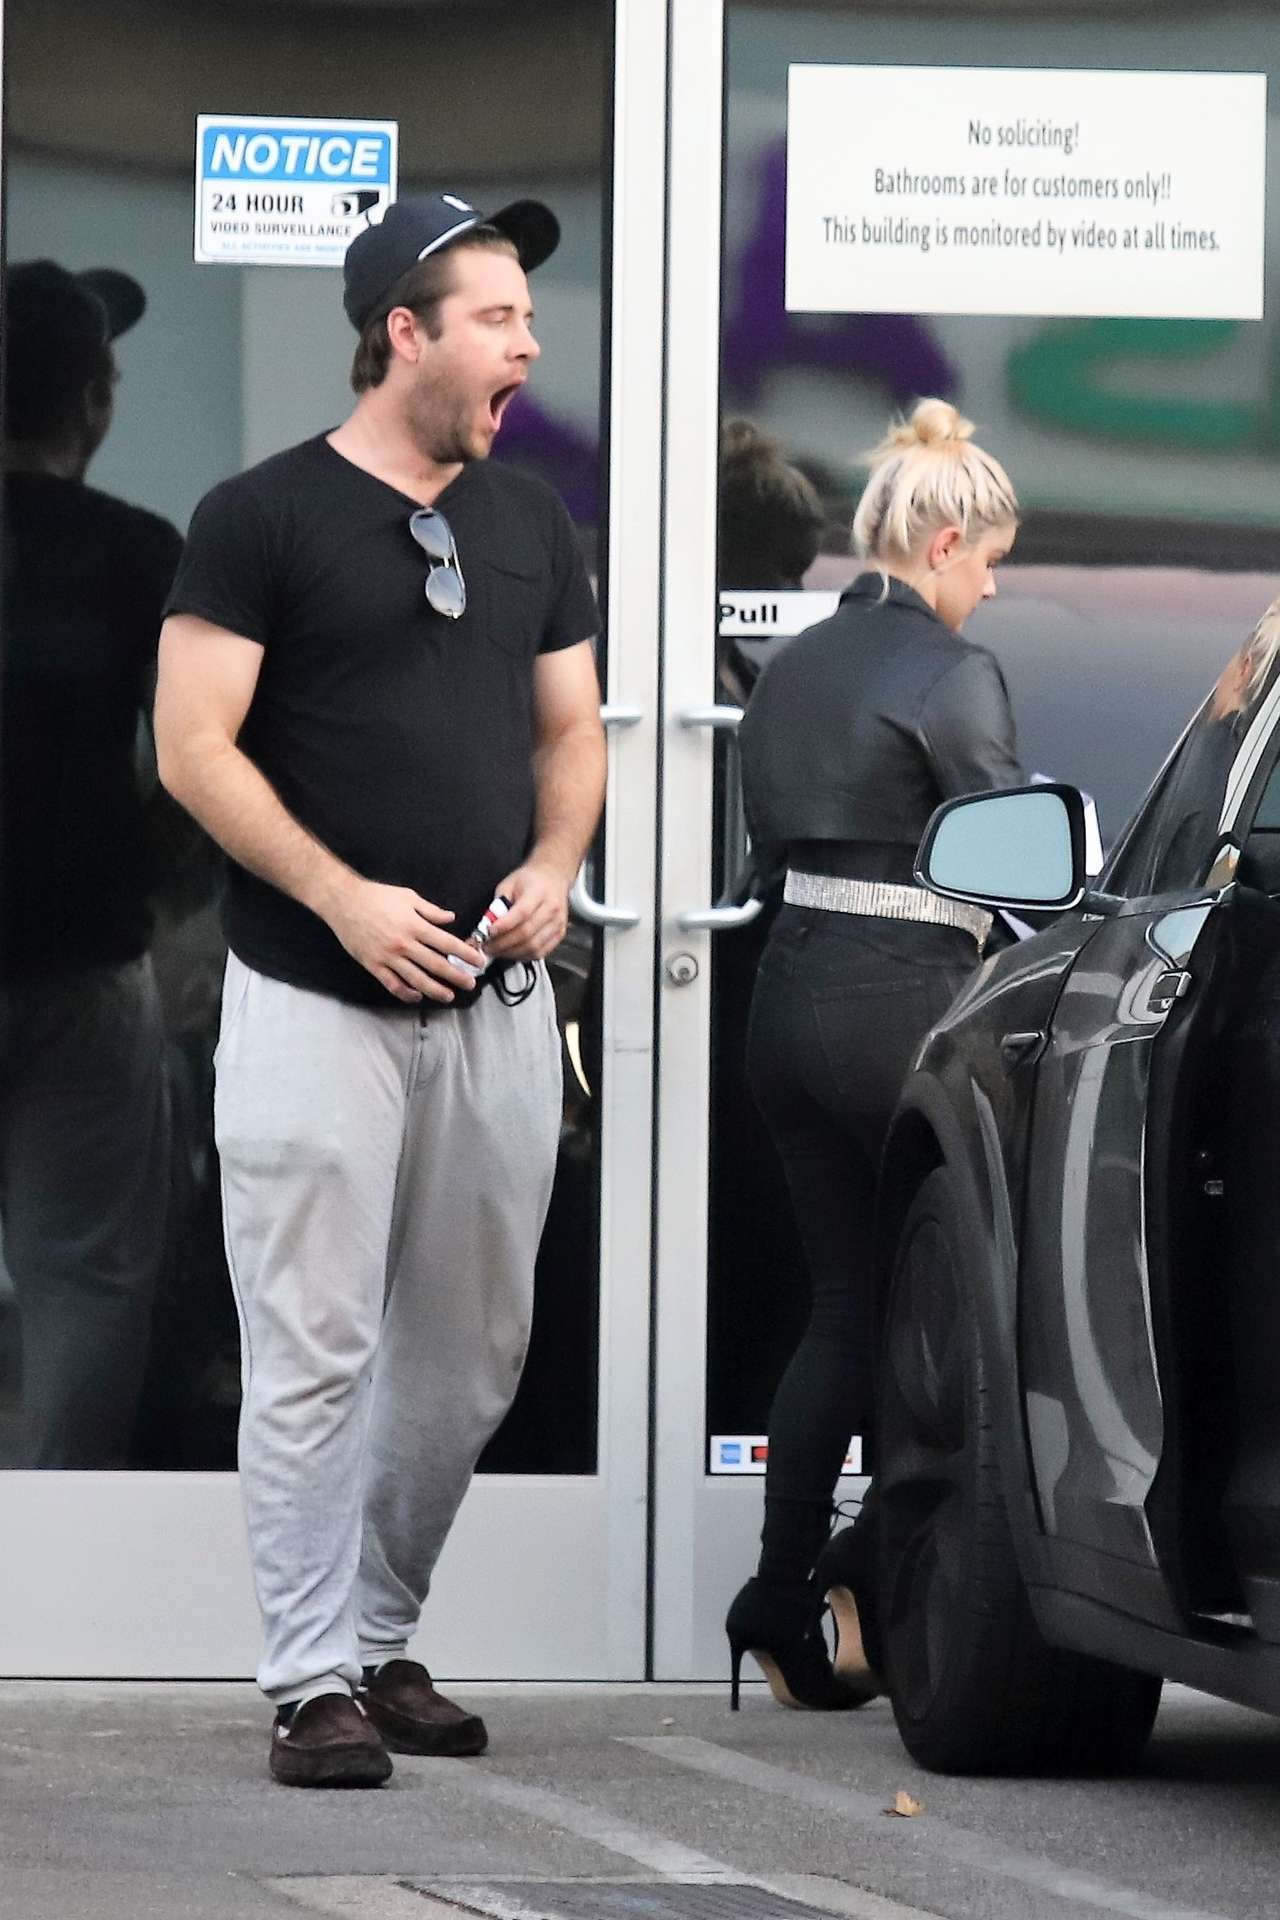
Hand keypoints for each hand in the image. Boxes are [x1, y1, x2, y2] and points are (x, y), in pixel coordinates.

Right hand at [325, 878, 484, 1003]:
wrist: (343, 902)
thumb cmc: (376, 896)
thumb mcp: (407, 896)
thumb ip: (430, 910)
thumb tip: (451, 918)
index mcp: (415, 926)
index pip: (447, 943)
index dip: (465, 954)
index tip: (478, 962)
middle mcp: (404, 944)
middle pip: (436, 964)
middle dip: (456, 976)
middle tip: (470, 984)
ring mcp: (388, 957)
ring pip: (416, 979)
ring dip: (435, 989)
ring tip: (448, 996)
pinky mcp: (374, 965)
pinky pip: (393, 984)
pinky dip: (406, 992)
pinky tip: (417, 996)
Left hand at [485, 861, 571, 961]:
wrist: (553, 877)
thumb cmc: (530, 880)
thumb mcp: (508, 885)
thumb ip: (498, 905)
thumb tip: (487, 926)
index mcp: (539, 892)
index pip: (522, 913)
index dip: (504, 926)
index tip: (488, 932)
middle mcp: (552, 908)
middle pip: (527, 933)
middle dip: (503, 944)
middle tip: (487, 947)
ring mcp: (558, 923)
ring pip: (533, 947)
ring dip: (511, 953)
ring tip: (497, 951)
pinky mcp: (560, 934)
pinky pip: (541, 952)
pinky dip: (524, 956)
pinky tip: (512, 952)